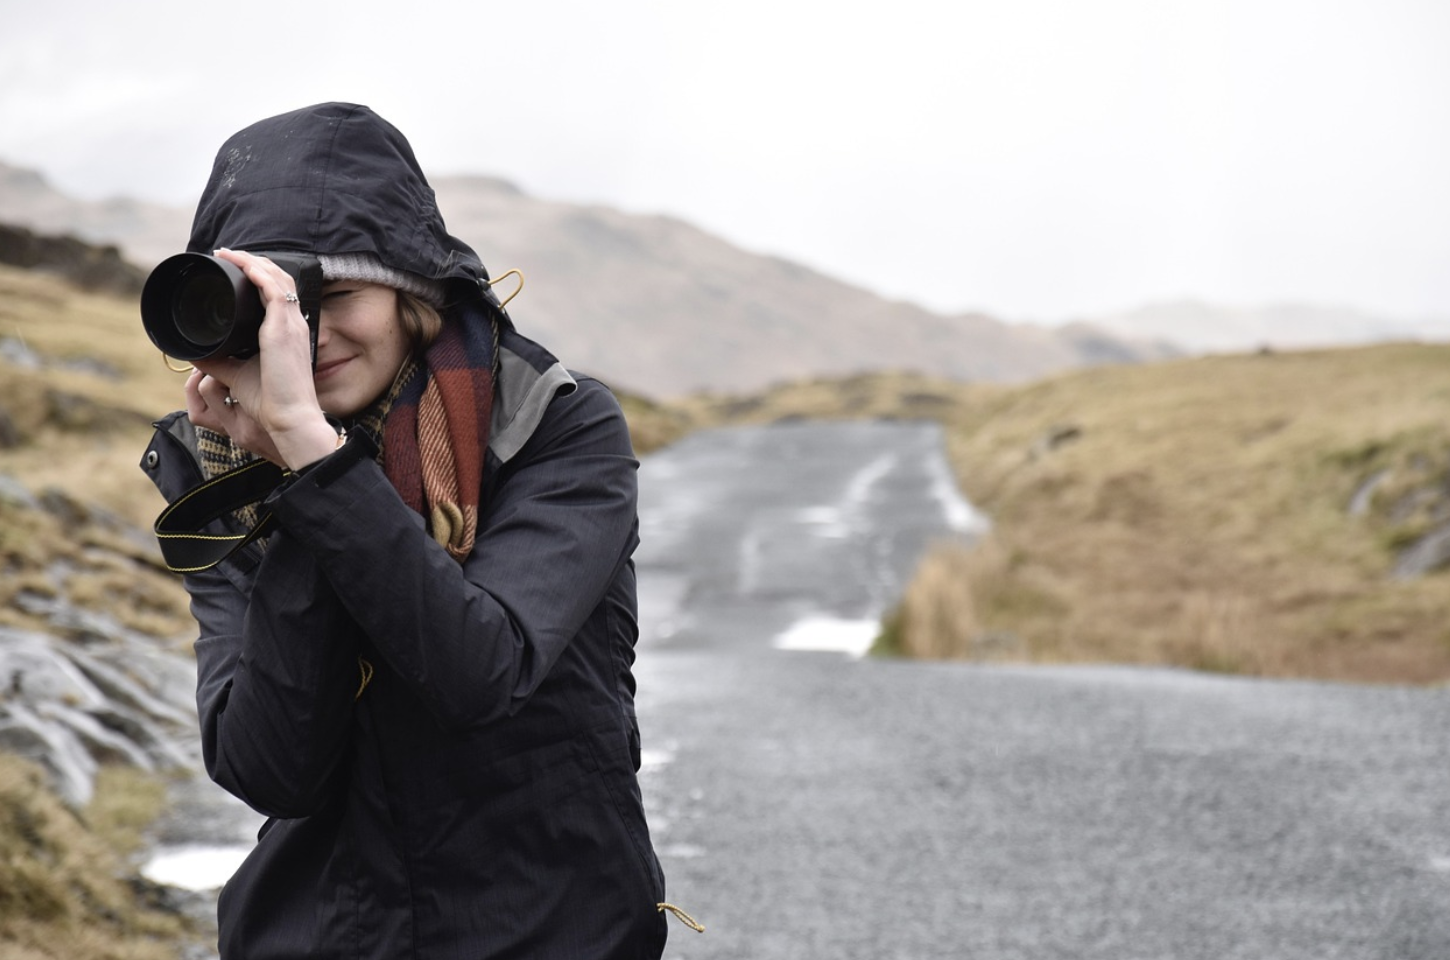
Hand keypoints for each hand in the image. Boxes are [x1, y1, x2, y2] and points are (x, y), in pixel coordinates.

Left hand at [185, 249, 339, 469]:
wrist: (289, 418)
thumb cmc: (272, 404)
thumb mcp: (237, 375)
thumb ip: (217, 361)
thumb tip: (195, 351)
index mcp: (288, 335)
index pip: (280, 295)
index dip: (260, 277)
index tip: (235, 269)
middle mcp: (293, 325)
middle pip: (280, 279)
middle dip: (254, 262)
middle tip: (228, 255)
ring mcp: (291, 324)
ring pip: (277, 277)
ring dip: (252, 260)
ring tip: (228, 253)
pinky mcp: (283, 327)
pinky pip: (271, 287)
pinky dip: (255, 270)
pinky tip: (238, 261)